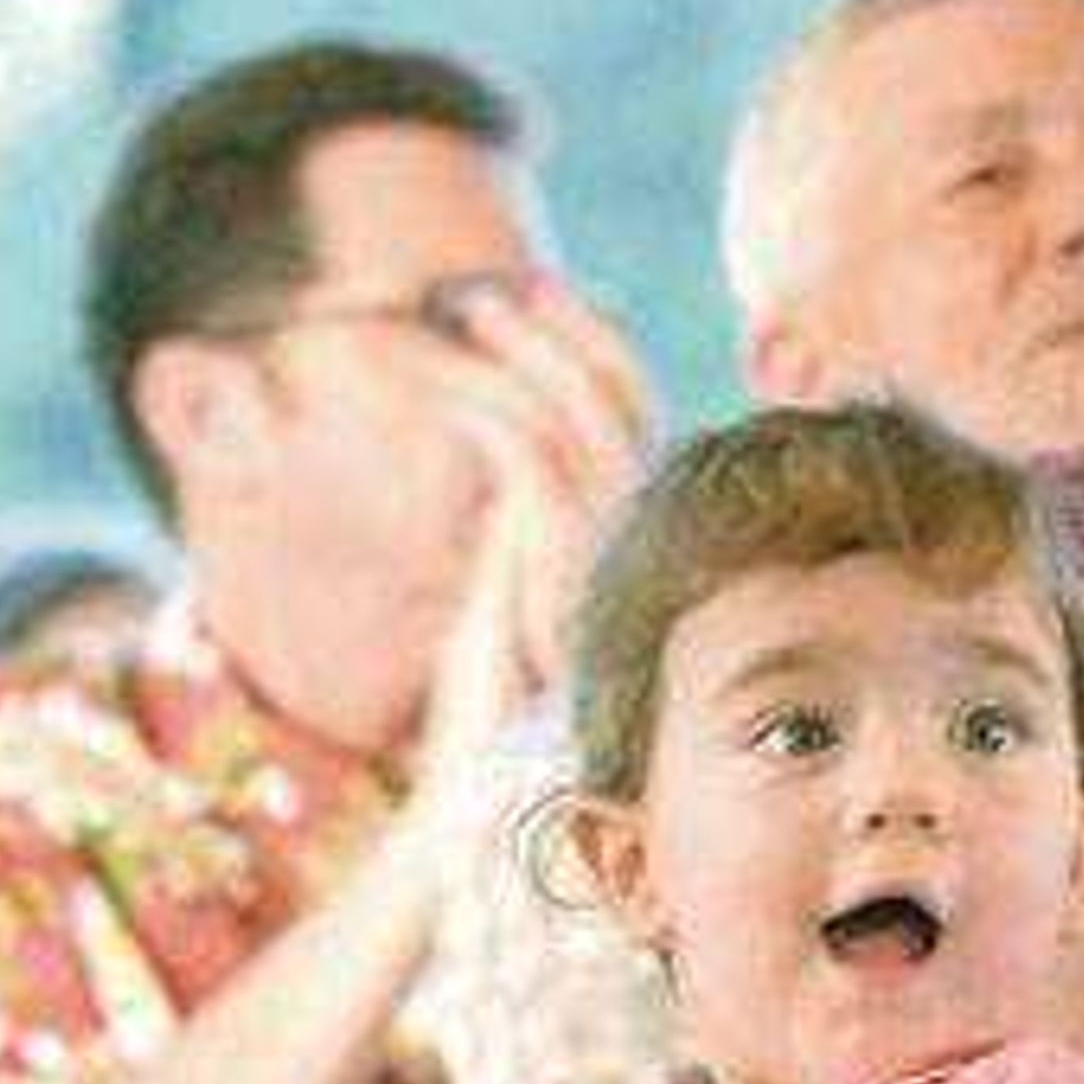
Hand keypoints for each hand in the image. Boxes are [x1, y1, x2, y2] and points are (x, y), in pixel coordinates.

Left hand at [436, 276, 652, 688]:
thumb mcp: (518, 600)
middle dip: (559, 327)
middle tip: (492, 286)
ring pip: (570, 411)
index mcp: (645, 543)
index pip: (639, 412)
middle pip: (619, 395)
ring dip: (514, 348)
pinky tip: (438, 388)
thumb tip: (516, 464)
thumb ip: (532, 531)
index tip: (541, 297)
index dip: (595, 343)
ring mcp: (610, 554)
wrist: (492, 797)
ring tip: (459, 308)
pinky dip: (477, 404)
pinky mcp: (560, 568)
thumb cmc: (497, 716)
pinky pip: (523, 451)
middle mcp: (643, 543)